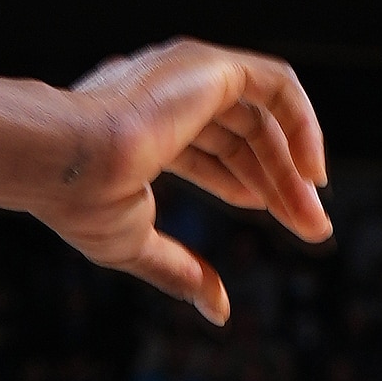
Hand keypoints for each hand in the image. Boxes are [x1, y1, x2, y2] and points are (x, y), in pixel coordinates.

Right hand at [53, 42, 329, 320]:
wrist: (69, 160)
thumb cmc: (83, 202)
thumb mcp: (137, 245)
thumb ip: (180, 270)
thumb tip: (218, 312)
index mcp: (144, 124)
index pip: (211, 149)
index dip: (248, 184)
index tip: (277, 219)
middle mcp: (168, 92)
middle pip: (243, 134)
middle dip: (280, 183)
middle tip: (312, 229)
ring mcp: (189, 75)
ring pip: (261, 115)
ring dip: (293, 165)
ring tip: (311, 215)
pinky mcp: (211, 68)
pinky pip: (276, 86)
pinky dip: (302, 124)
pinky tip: (311, 173)